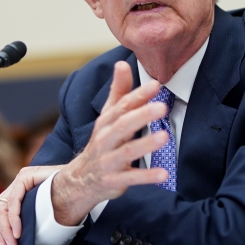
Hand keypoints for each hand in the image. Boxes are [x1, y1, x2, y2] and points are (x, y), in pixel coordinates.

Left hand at [0, 165, 61, 244]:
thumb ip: (30, 220)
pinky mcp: (25, 177)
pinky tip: (18, 232)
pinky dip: (14, 219)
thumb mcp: (42, 214)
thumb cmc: (68, 200)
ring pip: (1, 207)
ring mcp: (20, 179)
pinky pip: (14, 202)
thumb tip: (21, 241)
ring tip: (12, 244)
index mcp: (18, 191)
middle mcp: (16, 184)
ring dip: (4, 229)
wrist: (81, 183)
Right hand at [52, 61, 168, 225]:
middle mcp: (106, 140)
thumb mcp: (107, 118)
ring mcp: (109, 161)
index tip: (156, 85)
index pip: (122, 106)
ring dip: (146, 143)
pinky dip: (147, 176)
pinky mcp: (115, 181)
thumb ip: (118, 92)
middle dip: (142, 115)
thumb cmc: (101, 144)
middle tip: (162, 107)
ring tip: (165, 136)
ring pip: (128, 151)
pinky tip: (164, 173)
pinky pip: (132, 178)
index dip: (138, 95)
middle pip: (123, 125)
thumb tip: (121, 64)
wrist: (79, 181)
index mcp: (106, 122)